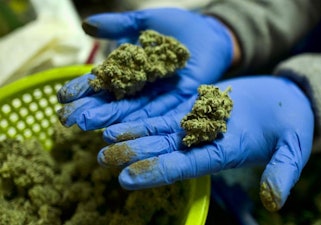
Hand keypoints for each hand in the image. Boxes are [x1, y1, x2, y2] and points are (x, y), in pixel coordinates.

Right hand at [57, 7, 234, 129]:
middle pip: (113, 100)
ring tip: (84, 123)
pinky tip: (118, 127)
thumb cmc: (180, 27)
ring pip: (130, 110)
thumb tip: (86, 25)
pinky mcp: (178, 102)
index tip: (62, 96)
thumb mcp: (147, 22)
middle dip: (90, 108)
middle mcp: (142, 87)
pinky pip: (156, 112)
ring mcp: (159, 97)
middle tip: (65, 119)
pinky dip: (137, 120)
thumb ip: (120, 26)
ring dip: (107, 118)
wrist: (212, 34)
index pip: (104, 81)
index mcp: (132, 69)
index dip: (83, 89)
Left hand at [98, 76, 314, 211]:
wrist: (287, 100)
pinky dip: (145, 118)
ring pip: (160, 133)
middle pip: (165, 151)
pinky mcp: (196, 107)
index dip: (158, 172)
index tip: (128, 179)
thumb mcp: (294, 148)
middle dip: (135, 156)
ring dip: (133, 137)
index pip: (186, 167)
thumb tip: (274, 203)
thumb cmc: (294, 125)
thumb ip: (283, 172)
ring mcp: (198, 125)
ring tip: (104, 140)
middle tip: (103, 160)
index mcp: (225, 154)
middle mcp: (206, 144)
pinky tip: (123, 120)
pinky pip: (166, 114)